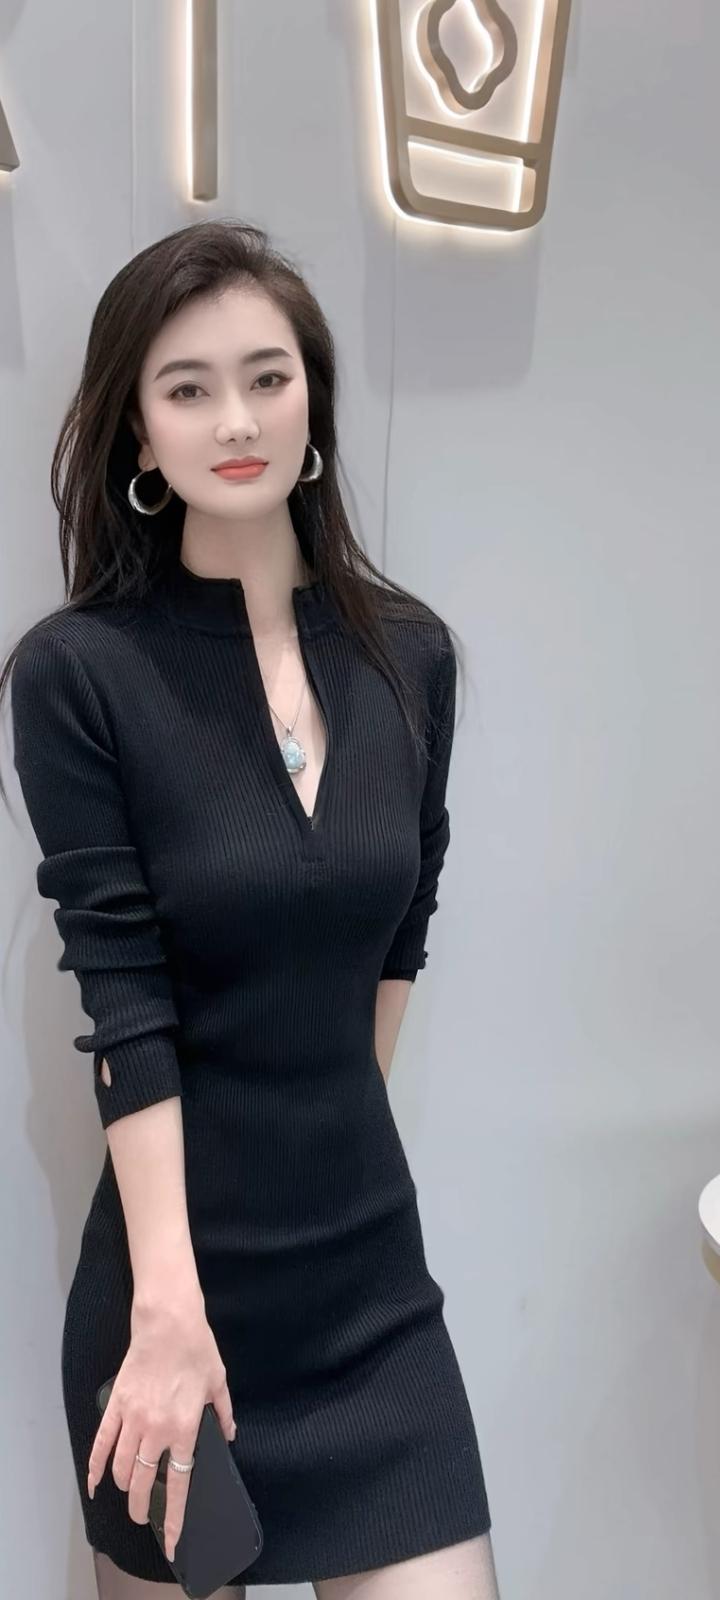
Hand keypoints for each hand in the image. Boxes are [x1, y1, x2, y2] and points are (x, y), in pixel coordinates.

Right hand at [87, 1289, 236, 1561]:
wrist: (168, 1321)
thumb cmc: (197, 1349)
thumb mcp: (219, 1381)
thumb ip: (224, 1413)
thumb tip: (229, 1434)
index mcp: (184, 1427)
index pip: (177, 1483)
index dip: (172, 1516)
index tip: (170, 1540)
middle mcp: (156, 1429)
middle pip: (142, 1481)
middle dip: (141, 1506)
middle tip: (142, 1515)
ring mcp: (133, 1418)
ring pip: (120, 1467)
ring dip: (122, 1487)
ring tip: (127, 1495)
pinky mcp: (117, 1405)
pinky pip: (101, 1442)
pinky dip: (94, 1466)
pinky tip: (94, 1483)